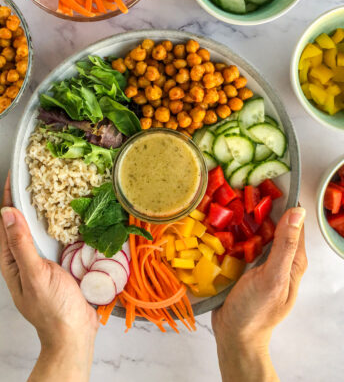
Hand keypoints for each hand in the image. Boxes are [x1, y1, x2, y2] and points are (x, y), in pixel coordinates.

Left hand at [0, 174, 97, 381]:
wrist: (75, 332)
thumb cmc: (53, 307)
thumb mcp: (35, 274)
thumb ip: (22, 244)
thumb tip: (8, 212)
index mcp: (13, 261)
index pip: (7, 222)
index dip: (8, 197)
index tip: (14, 174)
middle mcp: (25, 258)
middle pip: (22, 223)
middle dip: (26, 199)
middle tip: (36, 174)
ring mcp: (43, 260)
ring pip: (40, 228)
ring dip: (44, 208)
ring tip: (52, 186)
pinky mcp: (59, 262)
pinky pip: (56, 237)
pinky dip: (60, 221)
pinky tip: (69, 212)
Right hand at [212, 206, 306, 381]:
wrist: (234, 335)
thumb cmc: (256, 310)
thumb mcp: (273, 277)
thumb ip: (285, 246)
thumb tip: (298, 212)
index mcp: (294, 260)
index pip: (294, 222)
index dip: (282, 201)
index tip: (263, 183)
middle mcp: (280, 258)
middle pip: (272, 224)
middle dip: (258, 206)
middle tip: (239, 189)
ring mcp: (261, 261)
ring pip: (255, 231)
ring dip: (243, 217)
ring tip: (227, 200)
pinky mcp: (244, 265)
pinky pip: (241, 241)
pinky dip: (233, 230)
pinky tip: (220, 222)